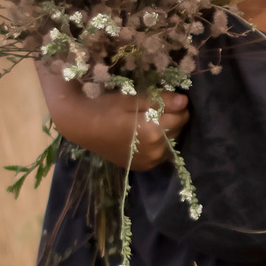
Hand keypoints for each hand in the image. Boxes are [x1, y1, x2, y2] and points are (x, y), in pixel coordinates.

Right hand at [34, 58, 190, 170]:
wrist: (80, 126)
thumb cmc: (104, 106)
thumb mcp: (132, 99)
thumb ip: (161, 101)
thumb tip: (185, 101)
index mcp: (154, 131)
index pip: (182, 116)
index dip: (177, 105)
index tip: (166, 99)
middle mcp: (155, 151)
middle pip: (179, 130)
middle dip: (173, 118)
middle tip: (156, 109)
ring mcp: (149, 162)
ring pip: (172, 143)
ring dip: (168, 131)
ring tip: (151, 121)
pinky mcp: (143, 166)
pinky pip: (162, 154)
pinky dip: (160, 144)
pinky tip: (147, 135)